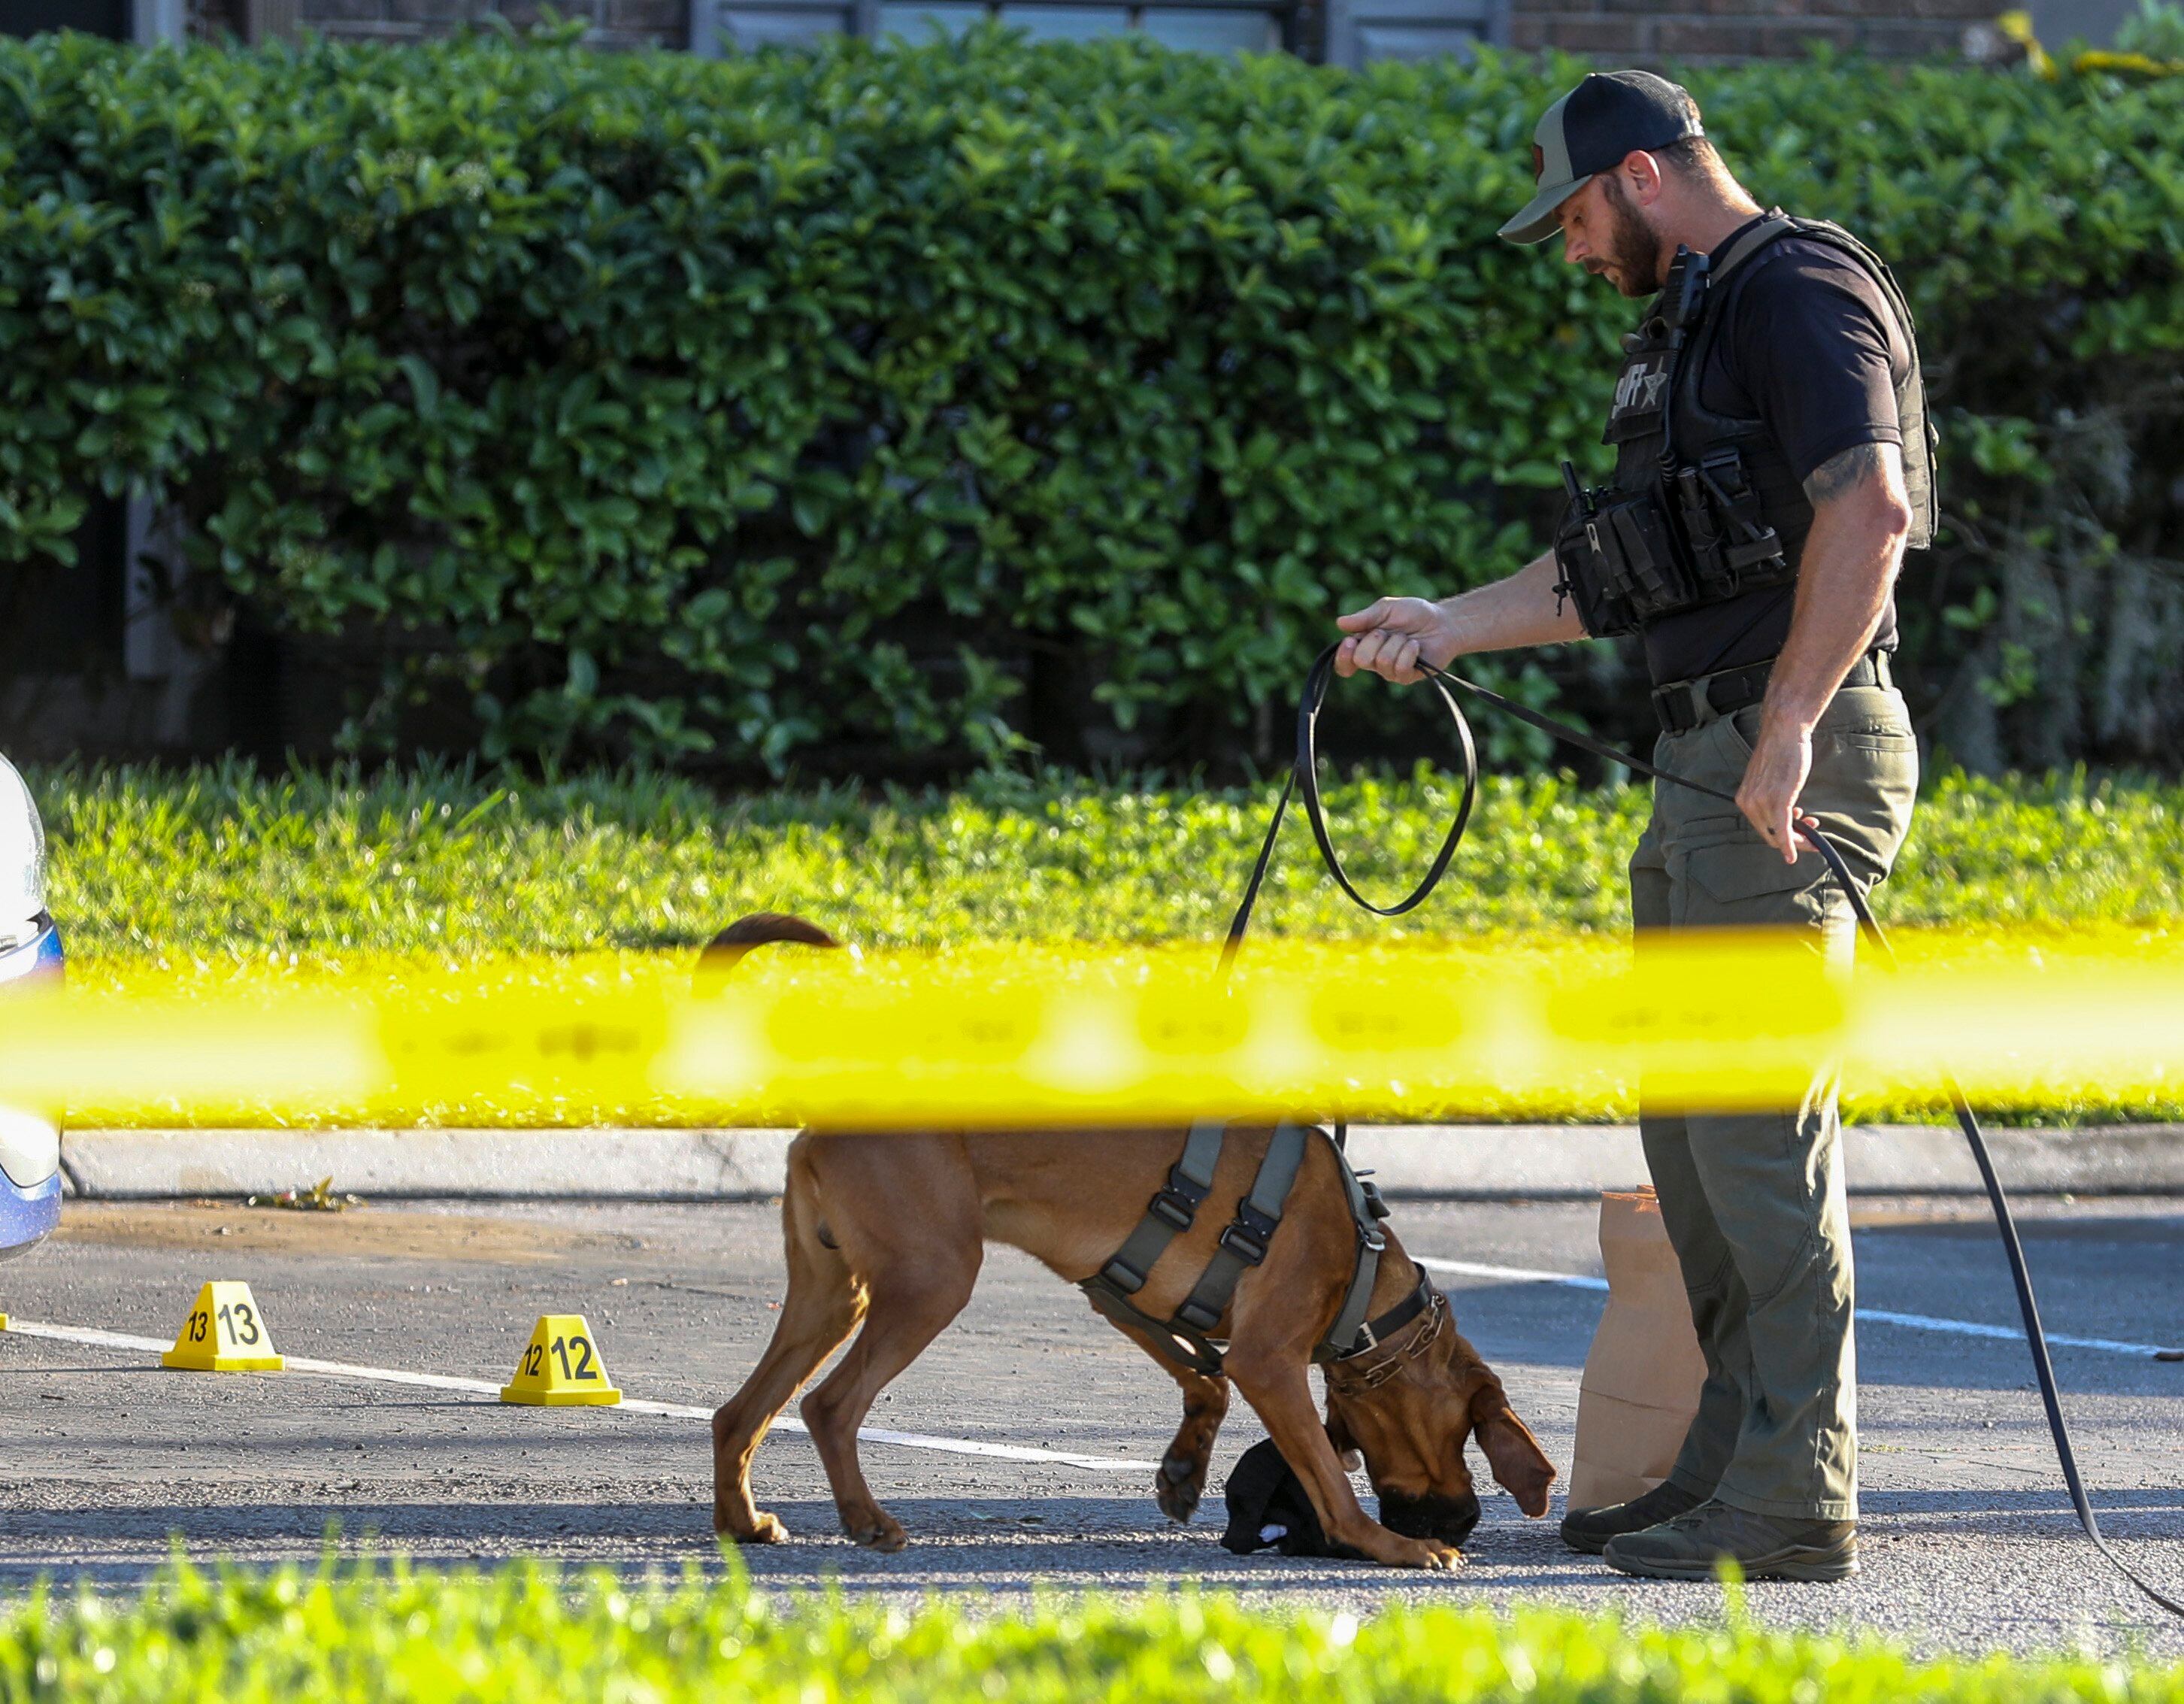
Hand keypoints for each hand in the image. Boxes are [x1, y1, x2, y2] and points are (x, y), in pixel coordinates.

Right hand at [1334, 597, 1459, 683]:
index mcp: (1364, 645)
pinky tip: (1416, 646)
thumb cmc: (1414, 614)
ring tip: (1406, 637)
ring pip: (1383, 661)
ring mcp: (1390, 671)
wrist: (1442, 622)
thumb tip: (1339, 623)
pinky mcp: (1407, 677)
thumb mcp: (1386, 608)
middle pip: (1361, 660)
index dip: (1343, 656)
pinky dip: (1409, 651)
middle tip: (1387, 632)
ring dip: (1396, 642)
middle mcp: (1375, 662)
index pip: (1344, 663)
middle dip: (1375, 640)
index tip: (1350, 641)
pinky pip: (1401, 667)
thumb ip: (1364, 617)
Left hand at [1735, 714, 1820, 862]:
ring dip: (1799, 838)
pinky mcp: (1779, 800)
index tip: (1798, 832)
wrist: (1784, 733)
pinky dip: (1790, 845)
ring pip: (1779, 835)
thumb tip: (1785, 814)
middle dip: (1792, 839)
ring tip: (1813, 826)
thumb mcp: (1769, 780)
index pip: (1762, 828)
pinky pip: (1784, 830)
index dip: (1780, 835)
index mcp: (1744, 799)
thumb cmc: (1781, 753)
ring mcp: (1762, 803)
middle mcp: (1749, 803)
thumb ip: (1770, 798)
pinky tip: (1794, 855)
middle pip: (1770, 835)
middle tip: (1811, 834)